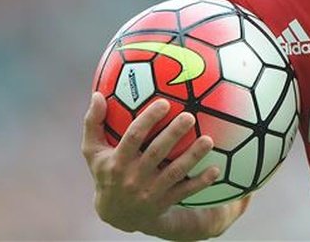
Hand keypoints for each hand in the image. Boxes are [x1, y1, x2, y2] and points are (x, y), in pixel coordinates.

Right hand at [81, 92, 250, 239]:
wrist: (116, 215)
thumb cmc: (106, 173)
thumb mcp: (93, 152)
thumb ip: (93, 123)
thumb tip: (96, 95)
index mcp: (117, 161)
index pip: (134, 137)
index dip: (149, 119)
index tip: (164, 102)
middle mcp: (133, 177)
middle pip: (157, 152)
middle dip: (174, 134)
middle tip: (190, 116)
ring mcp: (150, 192)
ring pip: (175, 172)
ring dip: (193, 156)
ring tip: (209, 140)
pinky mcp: (164, 202)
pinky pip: (185, 192)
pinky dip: (201, 182)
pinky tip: (216, 170)